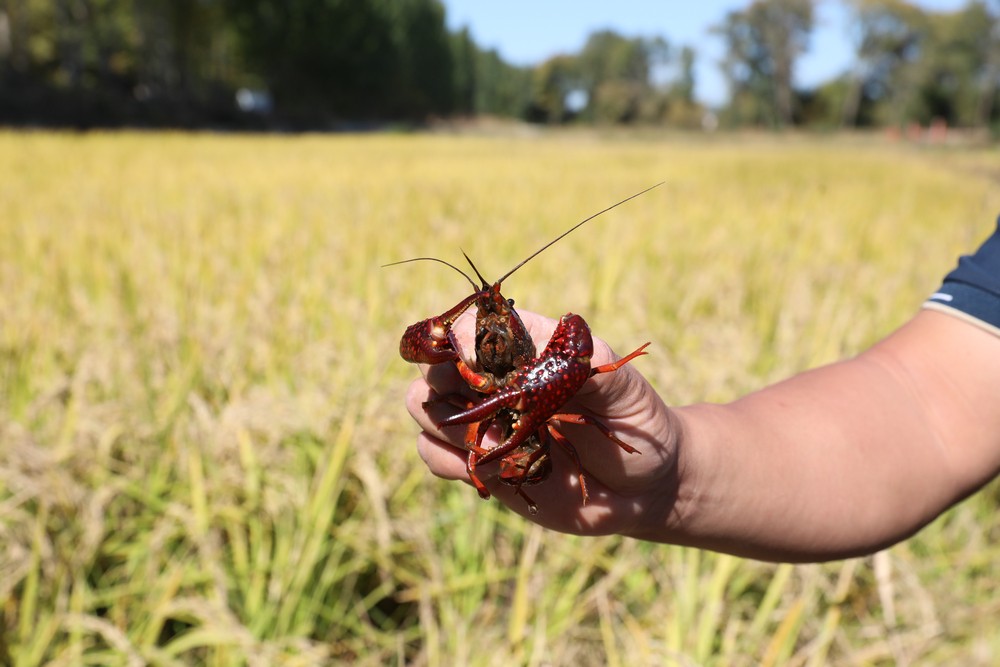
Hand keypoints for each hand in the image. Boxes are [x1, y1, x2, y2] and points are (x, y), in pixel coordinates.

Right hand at [406, 308, 679, 536]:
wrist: (643, 485)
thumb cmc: (636, 422)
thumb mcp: (624, 390)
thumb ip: (589, 366)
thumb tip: (554, 342)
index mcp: (528, 347)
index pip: (476, 327)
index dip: (461, 339)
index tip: (468, 360)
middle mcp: (497, 380)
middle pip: (436, 365)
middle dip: (440, 380)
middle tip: (474, 404)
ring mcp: (485, 420)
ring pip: (424, 408)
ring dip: (444, 424)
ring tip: (489, 445)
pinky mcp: (480, 461)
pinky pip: (434, 453)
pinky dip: (446, 459)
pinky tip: (480, 467)